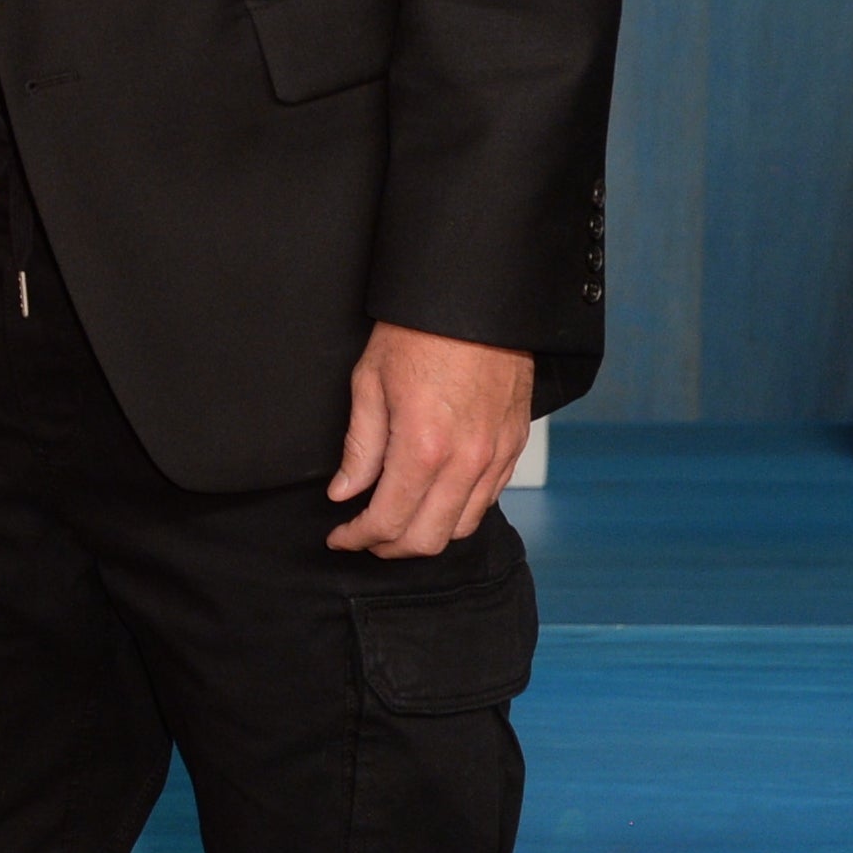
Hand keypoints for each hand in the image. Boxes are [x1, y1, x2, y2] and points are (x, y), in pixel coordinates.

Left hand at [327, 322, 533, 556]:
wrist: (476, 304)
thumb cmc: (417, 335)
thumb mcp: (369, 384)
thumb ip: (359, 448)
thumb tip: (344, 492)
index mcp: (423, 447)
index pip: (388, 519)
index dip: (358, 537)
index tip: (339, 537)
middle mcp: (466, 462)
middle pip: (428, 538)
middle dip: (389, 548)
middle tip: (362, 537)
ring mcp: (496, 457)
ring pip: (461, 526)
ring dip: (425, 535)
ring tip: (394, 523)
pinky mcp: (513, 448)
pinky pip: (487, 501)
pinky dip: (456, 512)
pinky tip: (431, 500)